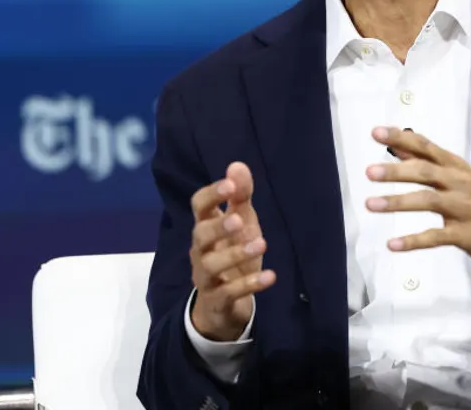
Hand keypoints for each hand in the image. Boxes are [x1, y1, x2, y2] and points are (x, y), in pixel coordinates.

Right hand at [189, 162, 275, 340]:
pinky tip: (271, 276)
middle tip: (239, 220)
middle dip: (218, 227)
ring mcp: (206, 276)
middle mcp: (200, 251)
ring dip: (236, 254)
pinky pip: (229, 293)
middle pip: (200, 235)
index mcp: (205, 228)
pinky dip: (250, 284)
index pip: (199, 207)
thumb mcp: (241, 225)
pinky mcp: (217, 300)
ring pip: (212, 265)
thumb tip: (237, 165)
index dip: (211, 195)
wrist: (222, 306)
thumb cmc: (232, 256)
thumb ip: (240, 197)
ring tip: (261, 245)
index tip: (229, 185)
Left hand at [364, 127, 470, 273]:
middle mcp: (460, 184)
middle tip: (369, 172)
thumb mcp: (460, 176)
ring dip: (398, 202)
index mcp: (457, 168)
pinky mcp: (468, 235)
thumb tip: (398, 143)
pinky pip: (436, 237)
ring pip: (428, 201)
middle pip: (425, 172)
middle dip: (396, 171)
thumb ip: (427, 162)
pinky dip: (413, 241)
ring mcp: (465, 209)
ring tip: (371, 204)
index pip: (426, 147)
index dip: (401, 138)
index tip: (376, 132)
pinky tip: (393, 244)